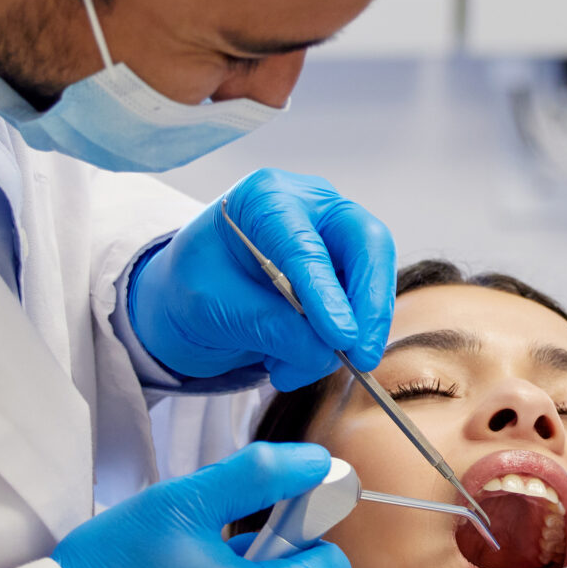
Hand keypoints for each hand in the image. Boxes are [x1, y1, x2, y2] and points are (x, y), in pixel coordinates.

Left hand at [129, 170, 396, 390]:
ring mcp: (335, 239)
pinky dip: (332, 345)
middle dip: (369, 305)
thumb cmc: (195, 284)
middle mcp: (313, 207)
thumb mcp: (213, 308)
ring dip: (343, 337)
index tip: (340, 337)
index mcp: (267, 197)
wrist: (195, 293)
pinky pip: (361, 309)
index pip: (306, 244)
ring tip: (288, 369)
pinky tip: (291, 361)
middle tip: (361, 357)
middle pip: (367, 244)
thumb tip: (324, 352)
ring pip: (371, 282)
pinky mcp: (347, 273)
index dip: (326, 292)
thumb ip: (268, 326)